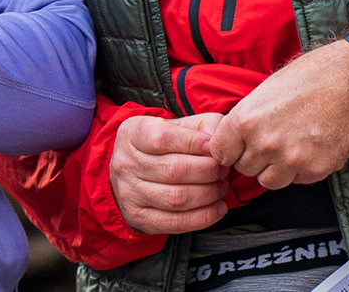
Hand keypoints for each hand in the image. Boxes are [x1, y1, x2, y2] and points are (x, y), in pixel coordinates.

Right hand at [109, 112, 229, 233]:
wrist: (132, 172)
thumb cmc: (161, 146)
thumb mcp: (176, 126)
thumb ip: (201, 126)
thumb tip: (217, 140)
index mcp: (132, 134)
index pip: (162, 138)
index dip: (194, 143)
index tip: (213, 147)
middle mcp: (125, 163)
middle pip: (173, 170)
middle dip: (207, 170)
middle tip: (222, 169)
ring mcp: (129, 193)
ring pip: (176, 198)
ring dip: (208, 194)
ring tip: (221, 186)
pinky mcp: (138, 217)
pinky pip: (176, 222)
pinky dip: (203, 217)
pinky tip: (217, 207)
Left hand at [208, 40, 348, 189]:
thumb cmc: (309, 77)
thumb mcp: (265, 90)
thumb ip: (247, 118)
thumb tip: (236, 138)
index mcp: (246, 120)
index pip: (220, 153)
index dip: (229, 149)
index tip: (237, 147)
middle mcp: (265, 144)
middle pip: (244, 169)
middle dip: (254, 158)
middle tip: (270, 142)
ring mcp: (290, 160)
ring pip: (269, 181)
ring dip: (275, 168)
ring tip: (289, 147)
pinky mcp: (314, 170)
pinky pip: (297, 180)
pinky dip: (300, 169)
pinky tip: (309, 147)